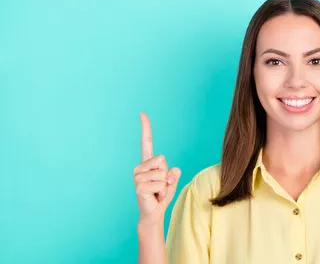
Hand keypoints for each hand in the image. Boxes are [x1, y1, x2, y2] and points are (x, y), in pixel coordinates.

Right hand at [133, 112, 181, 226]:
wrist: (153, 213)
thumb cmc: (162, 195)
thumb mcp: (172, 181)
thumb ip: (174, 173)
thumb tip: (171, 171)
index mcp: (147, 162)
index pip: (146, 142)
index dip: (146, 128)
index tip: (142, 113)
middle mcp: (139, 167)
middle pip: (162, 160)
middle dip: (167, 174)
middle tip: (160, 185)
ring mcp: (138, 177)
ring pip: (162, 173)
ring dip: (166, 185)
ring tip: (157, 192)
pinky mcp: (139, 187)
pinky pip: (161, 184)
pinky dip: (163, 192)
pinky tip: (155, 197)